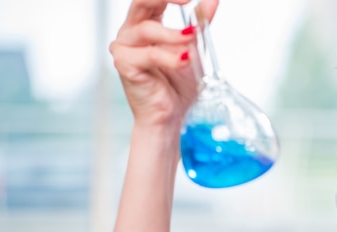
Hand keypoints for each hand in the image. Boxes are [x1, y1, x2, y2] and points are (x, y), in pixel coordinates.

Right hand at [110, 0, 218, 128]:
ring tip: (192, 40)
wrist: (171, 115)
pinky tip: (184, 60)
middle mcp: (131, 31)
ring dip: (174, 35)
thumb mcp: (194, 49)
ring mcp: (124, 46)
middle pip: (142, 2)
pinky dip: (169, 57)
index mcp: (147, 23)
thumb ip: (200, 23)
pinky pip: (148, 55)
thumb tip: (213, 0)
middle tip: (187, 0)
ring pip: (148, 29)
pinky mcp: (124, 64)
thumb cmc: (178, 85)